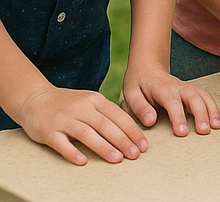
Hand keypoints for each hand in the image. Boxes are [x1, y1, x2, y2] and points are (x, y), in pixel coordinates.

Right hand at [16, 84, 148, 164]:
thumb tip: (129, 130)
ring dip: (103, 147)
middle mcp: (82, 108)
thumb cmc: (68, 104)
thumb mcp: (89, 101)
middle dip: (123, 140)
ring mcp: (65, 119)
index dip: (132, 130)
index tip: (143, 144)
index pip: (118, 116)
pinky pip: (62, 143)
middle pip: (106, 125)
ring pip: (87, 134)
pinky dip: (72, 152)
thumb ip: (106, 113)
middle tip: (136, 154)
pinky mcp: (49, 131)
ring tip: (117, 159)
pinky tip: (82, 161)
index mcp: (95, 100)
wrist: (36, 99)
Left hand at [122, 65, 219, 136]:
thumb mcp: (131, 94)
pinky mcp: (192, 91)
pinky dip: (214, 108)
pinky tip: (217, 120)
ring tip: (216, 126)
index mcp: (163, 88)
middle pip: (194, 98)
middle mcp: (179, 87)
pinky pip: (206, 97)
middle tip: (204, 131)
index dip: (179, 117)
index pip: (173, 102)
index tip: (182, 132)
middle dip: (201, 114)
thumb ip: (140, 107)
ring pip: (204, 96)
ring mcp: (187, 88)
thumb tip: (151, 121)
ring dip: (212, 110)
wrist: (148, 69)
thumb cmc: (139, 84)